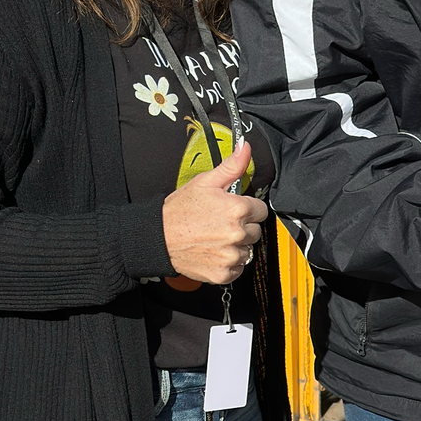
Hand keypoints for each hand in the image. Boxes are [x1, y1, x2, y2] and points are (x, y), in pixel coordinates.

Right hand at [162, 141, 267, 283]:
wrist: (158, 237)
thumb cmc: (180, 210)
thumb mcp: (205, 182)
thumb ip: (231, 166)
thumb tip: (245, 148)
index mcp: (237, 209)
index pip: (261, 210)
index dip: (248, 209)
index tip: (233, 210)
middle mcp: (237, 233)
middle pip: (256, 231)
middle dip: (242, 227)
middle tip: (220, 223)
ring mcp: (231, 255)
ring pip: (248, 250)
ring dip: (236, 245)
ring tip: (215, 238)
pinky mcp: (224, 273)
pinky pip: (238, 268)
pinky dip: (229, 262)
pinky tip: (214, 251)